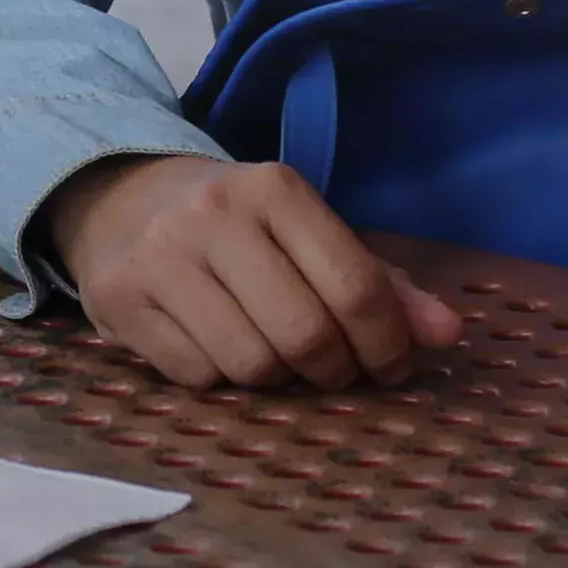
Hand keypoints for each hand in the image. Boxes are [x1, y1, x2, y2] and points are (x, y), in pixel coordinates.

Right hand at [43, 154, 462, 390]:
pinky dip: (219, 379)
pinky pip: (197, 376)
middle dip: (332, 369)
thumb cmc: (237, 227)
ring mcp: (161, 255)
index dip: (388, 345)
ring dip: (274, 377)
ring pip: (251, 364)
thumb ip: (381, 284)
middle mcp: (214, 213)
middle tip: (329, 368)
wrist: (121, 199)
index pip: (356, 287)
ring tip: (269, 352)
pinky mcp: (120, 297)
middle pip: (306, 334)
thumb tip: (448, 334)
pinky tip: (213, 346)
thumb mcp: (308, 235)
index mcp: (275, 188)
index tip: (391, 367)